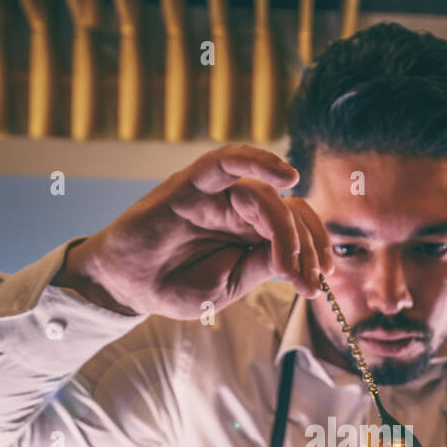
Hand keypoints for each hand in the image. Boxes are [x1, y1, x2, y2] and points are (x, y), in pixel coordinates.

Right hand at [57, 143, 333, 318]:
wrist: (129, 286)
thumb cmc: (176, 285)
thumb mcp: (229, 284)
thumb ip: (261, 266)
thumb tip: (301, 263)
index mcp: (251, 232)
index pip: (295, 227)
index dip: (313, 251)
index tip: (317, 285)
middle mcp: (239, 208)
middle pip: (289, 209)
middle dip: (306, 245)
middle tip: (309, 278)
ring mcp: (216, 195)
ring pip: (265, 194)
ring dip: (287, 227)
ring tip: (290, 262)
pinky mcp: (191, 184)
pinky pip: (226, 161)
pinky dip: (256, 160)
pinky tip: (284, 175)